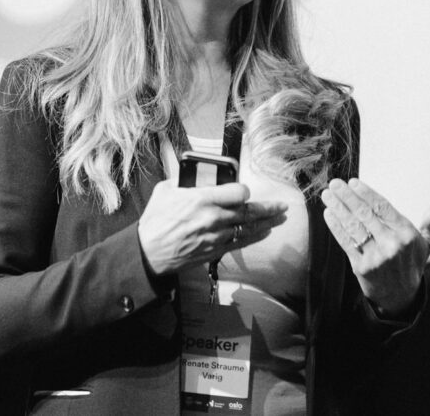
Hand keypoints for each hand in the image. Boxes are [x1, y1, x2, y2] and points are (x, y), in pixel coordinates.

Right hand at [138, 181, 287, 275]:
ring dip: (267, 222)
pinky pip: (240, 243)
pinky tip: (265, 232)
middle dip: (268, 208)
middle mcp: (213, 218)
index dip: (244, 191)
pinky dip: (255, 237)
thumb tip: (195, 175)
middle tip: (282, 206)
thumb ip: (183, 181)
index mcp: (202, 200)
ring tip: (280, 217)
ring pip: (249, 228)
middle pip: (249, 211)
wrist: (147, 253)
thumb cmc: (154, 222)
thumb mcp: (165, 192)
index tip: (244, 191)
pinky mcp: (215, 251)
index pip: (237, 192)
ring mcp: (216, 236)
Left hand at [322, 178, 429, 315]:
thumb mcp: (426, 241)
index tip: (353, 182)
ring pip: (353, 227)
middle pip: (365, 215)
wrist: (401, 296)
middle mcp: (392, 245)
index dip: (367, 194)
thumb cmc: (412, 262)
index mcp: (407, 234)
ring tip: (328, 195)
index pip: (383, 208)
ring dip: (338, 209)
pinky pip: (346, 243)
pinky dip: (336, 227)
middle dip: (347, 197)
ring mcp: (375, 257)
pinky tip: (329, 214)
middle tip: (335, 184)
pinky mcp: (361, 268)